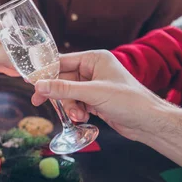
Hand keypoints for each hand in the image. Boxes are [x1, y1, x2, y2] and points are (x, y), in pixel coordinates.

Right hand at [30, 50, 165, 140]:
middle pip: (63, 79)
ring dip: (69, 106)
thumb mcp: (93, 93)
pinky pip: (76, 102)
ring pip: (68, 93)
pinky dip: (76, 111)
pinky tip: (84, 117)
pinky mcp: (96, 100)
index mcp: (94, 59)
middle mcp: (93, 69)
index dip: (46, 72)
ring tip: (78, 115)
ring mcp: (94, 85)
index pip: (62, 61)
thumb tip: (38, 86)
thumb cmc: (128, 101)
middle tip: (39, 102)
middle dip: (59, 95)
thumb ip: (64, 89)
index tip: (31, 82)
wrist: (150, 123)